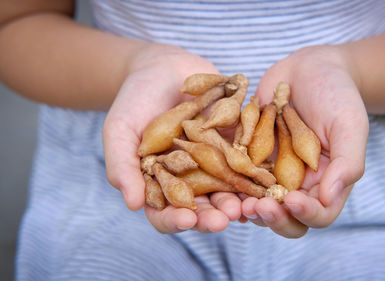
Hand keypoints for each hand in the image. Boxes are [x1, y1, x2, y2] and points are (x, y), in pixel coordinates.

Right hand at [103, 44, 241, 232]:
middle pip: (201, 207)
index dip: (174, 220)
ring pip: (227, 190)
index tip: (185, 219)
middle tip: (224, 219)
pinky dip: (255, 171)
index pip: (164, 212)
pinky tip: (263, 178)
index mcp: (159, 184)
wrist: (164, 68)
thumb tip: (133, 204)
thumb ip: (122, 166)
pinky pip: (247, 161)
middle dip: (212, 215)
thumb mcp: (120, 131)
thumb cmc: (135, 100)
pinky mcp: (234, 145)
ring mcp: (213, 163)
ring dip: (237, 200)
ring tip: (244, 204)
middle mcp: (189, 180)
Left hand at [242, 46, 368, 237]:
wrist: (309, 69)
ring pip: (256, 203)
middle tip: (259, 207)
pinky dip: (227, 182)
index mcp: (325, 183)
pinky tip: (217, 179)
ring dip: (247, 207)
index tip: (293, 201)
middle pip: (285, 218)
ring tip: (239, 202)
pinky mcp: (247, 157)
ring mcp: (269, 172)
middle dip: (272, 217)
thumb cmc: (337, 95)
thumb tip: (329, 198)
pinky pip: (235, 175)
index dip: (306, 214)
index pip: (319, 214)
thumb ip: (347, 163)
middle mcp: (296, 184)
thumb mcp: (349, 125)